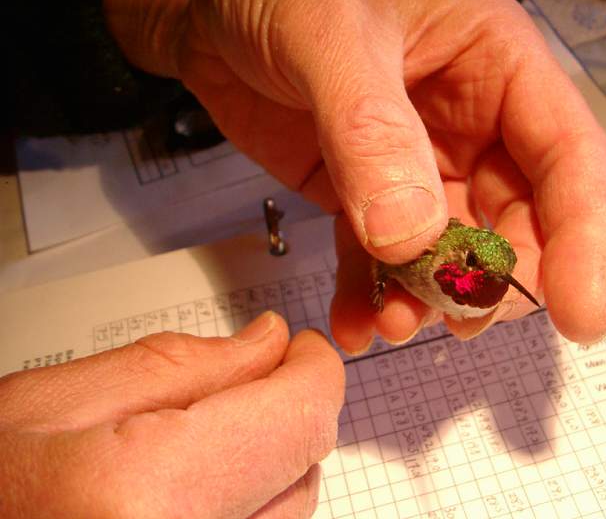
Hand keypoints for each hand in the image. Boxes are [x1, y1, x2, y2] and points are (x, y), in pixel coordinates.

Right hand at [0, 313, 343, 517]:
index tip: (301, 349)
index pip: (300, 417)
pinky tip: (191, 490)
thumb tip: (269, 345)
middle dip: (285, 411)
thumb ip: (178, 367)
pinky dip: (246, 507)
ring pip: (291, 511)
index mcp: (142, 498)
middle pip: (303, 466)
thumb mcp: (51, 404)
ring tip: (197, 441)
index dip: (312, 370)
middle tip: (246, 381)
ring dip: (267, 461)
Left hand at [105, 0, 605, 351]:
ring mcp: (417, 162)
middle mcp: (470, 119)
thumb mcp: (332, 38)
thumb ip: (372, 134)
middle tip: (461, 320)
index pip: (568, 156)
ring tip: (394, 323)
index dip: (585, 238)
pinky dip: (372, 297)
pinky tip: (354, 323)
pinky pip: (381, 258)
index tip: (580, 315)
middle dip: (498, 280)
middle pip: (520, 217)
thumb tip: (411, 237)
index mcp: (495, 63)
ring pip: (452, 250)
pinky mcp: (365, 191)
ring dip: (432, 298)